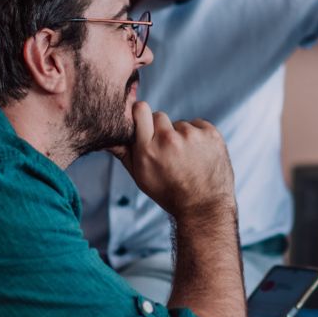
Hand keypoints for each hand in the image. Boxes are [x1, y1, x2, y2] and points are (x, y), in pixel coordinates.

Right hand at [111, 101, 235, 219]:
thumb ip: (123, 152)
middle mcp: (169, 140)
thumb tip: (107, 137)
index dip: (141, 115)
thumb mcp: (140, 177)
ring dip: (181, 136)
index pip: (140, 109)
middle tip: (168, 151)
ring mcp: (192, 136)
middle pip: (160, 116)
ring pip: (180, 123)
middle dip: (162, 130)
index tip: (144, 123)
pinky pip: (198, 125)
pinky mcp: (211, 134)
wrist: (203, 206)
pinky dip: (198, 136)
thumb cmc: (168, 193)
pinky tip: (199, 155)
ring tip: (186, 158)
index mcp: (148, 149)